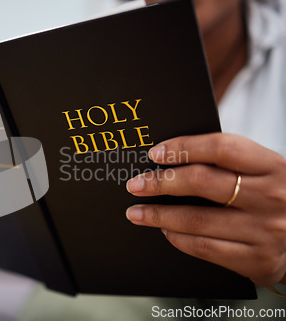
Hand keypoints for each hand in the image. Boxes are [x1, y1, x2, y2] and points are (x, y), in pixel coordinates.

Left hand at [126, 133, 285, 286]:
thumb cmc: (274, 198)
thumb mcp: (263, 173)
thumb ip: (228, 164)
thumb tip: (170, 158)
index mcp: (272, 166)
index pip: (222, 148)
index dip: (183, 147)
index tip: (155, 153)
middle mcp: (271, 197)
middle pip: (202, 182)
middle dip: (160, 182)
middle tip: (135, 185)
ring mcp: (265, 231)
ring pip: (196, 220)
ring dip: (158, 216)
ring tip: (137, 213)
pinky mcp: (257, 261)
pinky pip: (204, 248)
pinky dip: (177, 238)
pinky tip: (165, 231)